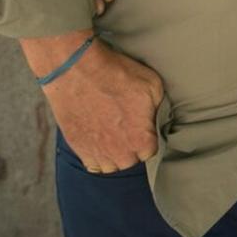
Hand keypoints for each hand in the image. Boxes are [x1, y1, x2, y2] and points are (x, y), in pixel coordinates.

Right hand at [23, 32, 162, 172]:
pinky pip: (92, 164)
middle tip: (126, 127)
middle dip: (131, 146)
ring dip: (114, 154)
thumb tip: (158, 118)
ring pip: (111, 165)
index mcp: (140, 140)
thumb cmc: (115, 75)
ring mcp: (97, 153)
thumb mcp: (152, 85)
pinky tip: (98, 139)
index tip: (143, 127)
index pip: (151, 151)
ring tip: (112, 134)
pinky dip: (96, 155)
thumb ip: (159, 108)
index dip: (147, 138)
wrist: (77, 71)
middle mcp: (119, 153)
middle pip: (131, 160)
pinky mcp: (78, 148)